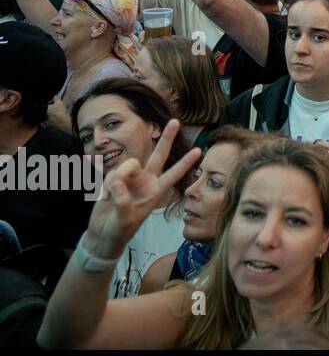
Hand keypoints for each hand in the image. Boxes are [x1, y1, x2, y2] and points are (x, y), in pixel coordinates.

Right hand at [83, 120, 200, 259]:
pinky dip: (105, 185)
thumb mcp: (124, 220)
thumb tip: (118, 184)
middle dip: (167, 138)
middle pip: (158, 155)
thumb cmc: (119, 230)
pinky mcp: (115, 179)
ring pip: (128, 166)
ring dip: (118, 178)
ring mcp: (131, 178)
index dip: (185, 163)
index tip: (199, 150)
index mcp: (155, 191)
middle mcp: (146, 181)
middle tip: (175, 121)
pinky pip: (112, 173)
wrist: (102, 233)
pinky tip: (103, 197)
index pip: (173, 174)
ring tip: (110, 198)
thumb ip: (123, 202)